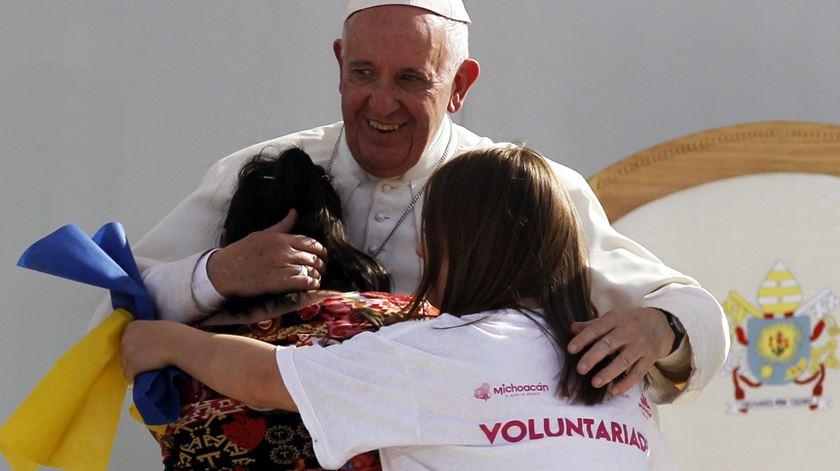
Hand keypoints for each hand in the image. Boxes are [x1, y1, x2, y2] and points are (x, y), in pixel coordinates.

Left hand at [121, 320, 175, 380]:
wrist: (178, 343)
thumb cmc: (174, 334)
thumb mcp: (156, 328)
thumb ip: (146, 334)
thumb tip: (146, 343)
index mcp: (131, 327)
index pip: (128, 340)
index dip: (138, 347)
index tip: (148, 349)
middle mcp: (125, 339)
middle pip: (125, 353)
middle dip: (136, 357)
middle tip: (150, 359)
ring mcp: (126, 353)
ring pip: (127, 365)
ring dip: (137, 367)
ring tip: (151, 366)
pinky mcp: (130, 367)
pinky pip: (129, 376)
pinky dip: (137, 377)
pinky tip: (148, 373)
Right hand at [208, 209, 327, 296]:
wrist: (224, 271)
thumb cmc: (241, 252)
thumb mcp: (262, 234)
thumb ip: (282, 226)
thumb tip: (294, 212)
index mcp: (281, 239)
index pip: (310, 242)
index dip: (320, 250)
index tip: (323, 255)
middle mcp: (284, 251)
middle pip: (313, 256)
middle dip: (321, 263)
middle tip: (322, 268)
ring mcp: (282, 266)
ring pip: (311, 269)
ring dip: (317, 274)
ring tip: (317, 277)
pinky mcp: (279, 282)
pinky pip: (304, 281)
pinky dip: (311, 284)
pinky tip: (312, 285)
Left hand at [568, 307, 674, 395]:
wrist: (661, 324)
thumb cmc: (630, 322)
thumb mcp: (613, 318)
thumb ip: (593, 325)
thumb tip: (572, 328)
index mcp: (616, 319)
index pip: (597, 329)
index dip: (583, 339)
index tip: (570, 349)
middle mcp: (628, 331)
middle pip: (609, 345)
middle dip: (593, 357)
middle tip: (580, 369)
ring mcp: (640, 346)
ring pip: (623, 361)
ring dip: (608, 373)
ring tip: (594, 383)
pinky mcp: (649, 358)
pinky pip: (638, 373)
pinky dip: (626, 383)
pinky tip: (614, 391)